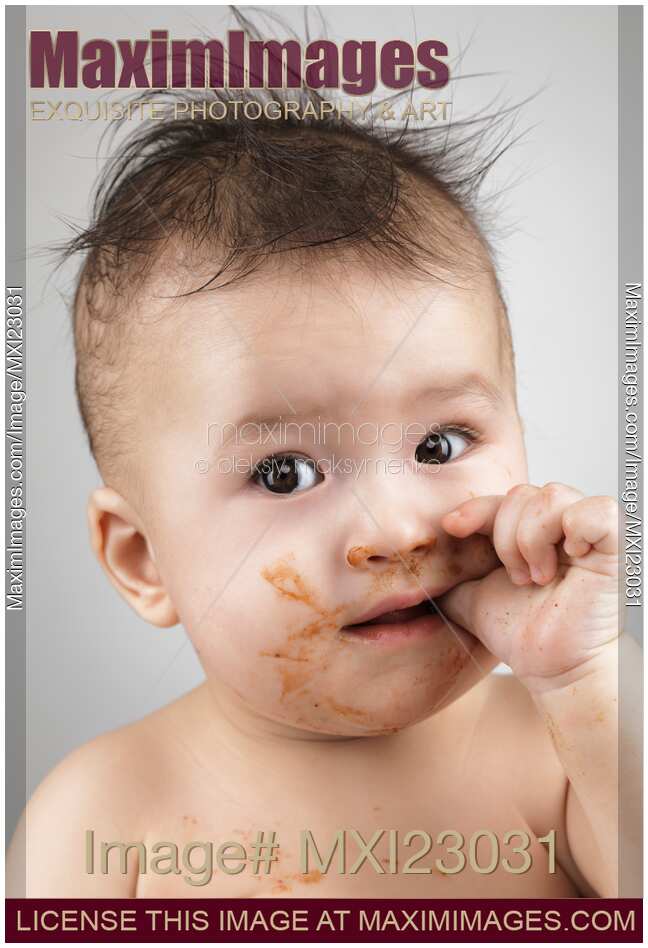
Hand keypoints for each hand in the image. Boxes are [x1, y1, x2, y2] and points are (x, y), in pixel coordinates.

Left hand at [437, 483, 618, 691]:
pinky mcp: (616, 545)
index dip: (474, 508)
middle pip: (522, 494)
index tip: (451, 527)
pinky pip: (597, 510)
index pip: (500, 499)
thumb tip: (415, 565)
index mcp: (530, 531)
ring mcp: (589, 532)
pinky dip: (577, 529)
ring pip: (551, 496)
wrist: (554, 670)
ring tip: (539, 577)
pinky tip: (570, 558)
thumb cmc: (523, 635)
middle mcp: (560, 525)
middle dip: (507, 538)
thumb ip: (449, 573)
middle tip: (517, 579)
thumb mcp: (471, 595)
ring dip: (533, 539)